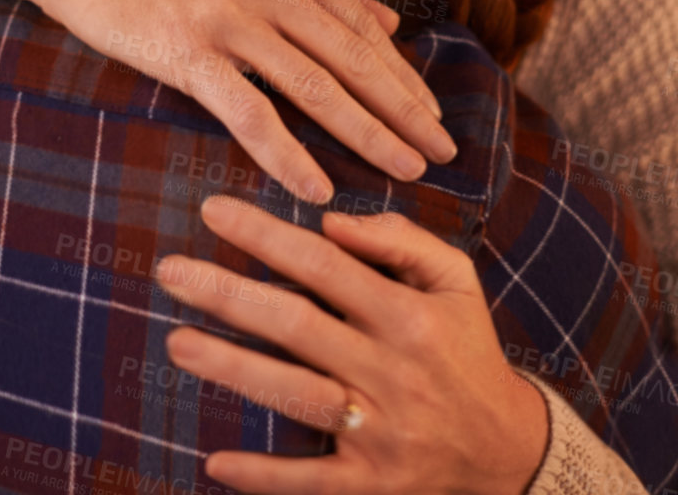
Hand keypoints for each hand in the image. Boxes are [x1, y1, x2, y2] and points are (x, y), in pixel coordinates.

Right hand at [19, 0, 456, 202]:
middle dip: (405, 110)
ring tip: (406, 171)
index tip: (432, 114)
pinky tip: (316, 187)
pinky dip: (287, 154)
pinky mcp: (185, 49)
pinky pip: (249, 113)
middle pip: (353, 56)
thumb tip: (385, 17)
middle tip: (443, 152)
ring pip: (316, 86)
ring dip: (368, 134)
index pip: (362, 23)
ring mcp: (227, 13)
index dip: (402, 75)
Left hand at [154, 196, 548, 494]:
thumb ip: (400, 240)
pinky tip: (215, 462)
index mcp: (409, 316)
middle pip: (298, 327)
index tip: (212, 210)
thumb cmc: (465, 348)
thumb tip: (333, 223)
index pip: (325, 266)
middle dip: (229, 295)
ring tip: (176, 342)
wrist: (508, 448)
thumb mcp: (455, 280)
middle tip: (170, 270)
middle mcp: (393, 372)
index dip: (266, 235)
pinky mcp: (371, 484)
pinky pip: (310, 481)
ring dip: (233, 369)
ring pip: (296, 397)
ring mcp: (380, 432)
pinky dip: (262, 475)